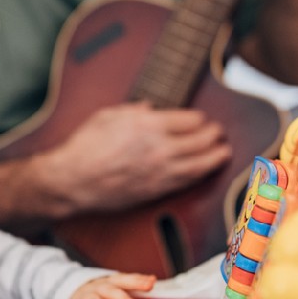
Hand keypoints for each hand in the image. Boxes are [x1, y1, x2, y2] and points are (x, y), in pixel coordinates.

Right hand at [46, 103, 230, 212]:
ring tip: (224, 151)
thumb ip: (132, 111)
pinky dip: (201, 174)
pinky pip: (187, 181)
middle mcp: (158, 146)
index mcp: (147, 124)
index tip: (202, 119)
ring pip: (199, 162)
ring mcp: (160, 170)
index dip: (199, 119)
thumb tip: (149, 109)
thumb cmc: (85, 147)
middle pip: (200, 139)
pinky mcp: (156, 189)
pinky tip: (207, 170)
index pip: (188, 119)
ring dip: (216, 156)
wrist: (73, 180)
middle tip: (219, 133)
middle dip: (213, 135)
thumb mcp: (107, 116)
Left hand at [61, 272, 156, 298]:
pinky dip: (141, 278)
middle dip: (123, 298)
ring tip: (149, 285)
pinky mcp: (117, 280)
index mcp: (84, 298)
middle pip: (109, 291)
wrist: (74, 287)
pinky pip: (129, 278)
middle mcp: (96, 288)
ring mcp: (108, 282)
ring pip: (121, 280)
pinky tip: (152, 280)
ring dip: (136, 282)